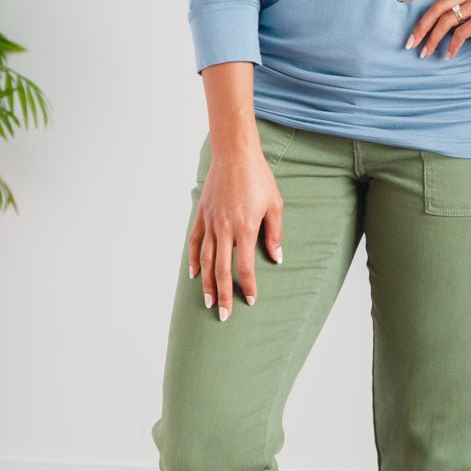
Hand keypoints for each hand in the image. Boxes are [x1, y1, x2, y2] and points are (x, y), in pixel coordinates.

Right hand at [189, 147, 282, 319]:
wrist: (234, 154)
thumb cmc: (258, 178)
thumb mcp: (275, 205)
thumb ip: (274, 234)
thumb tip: (276, 258)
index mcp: (244, 229)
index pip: (245, 267)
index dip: (248, 287)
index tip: (251, 300)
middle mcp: (224, 229)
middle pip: (222, 270)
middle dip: (223, 295)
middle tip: (223, 315)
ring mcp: (210, 223)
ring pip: (206, 260)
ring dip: (207, 284)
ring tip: (209, 302)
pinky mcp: (201, 215)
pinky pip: (195, 242)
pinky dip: (194, 260)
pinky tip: (195, 275)